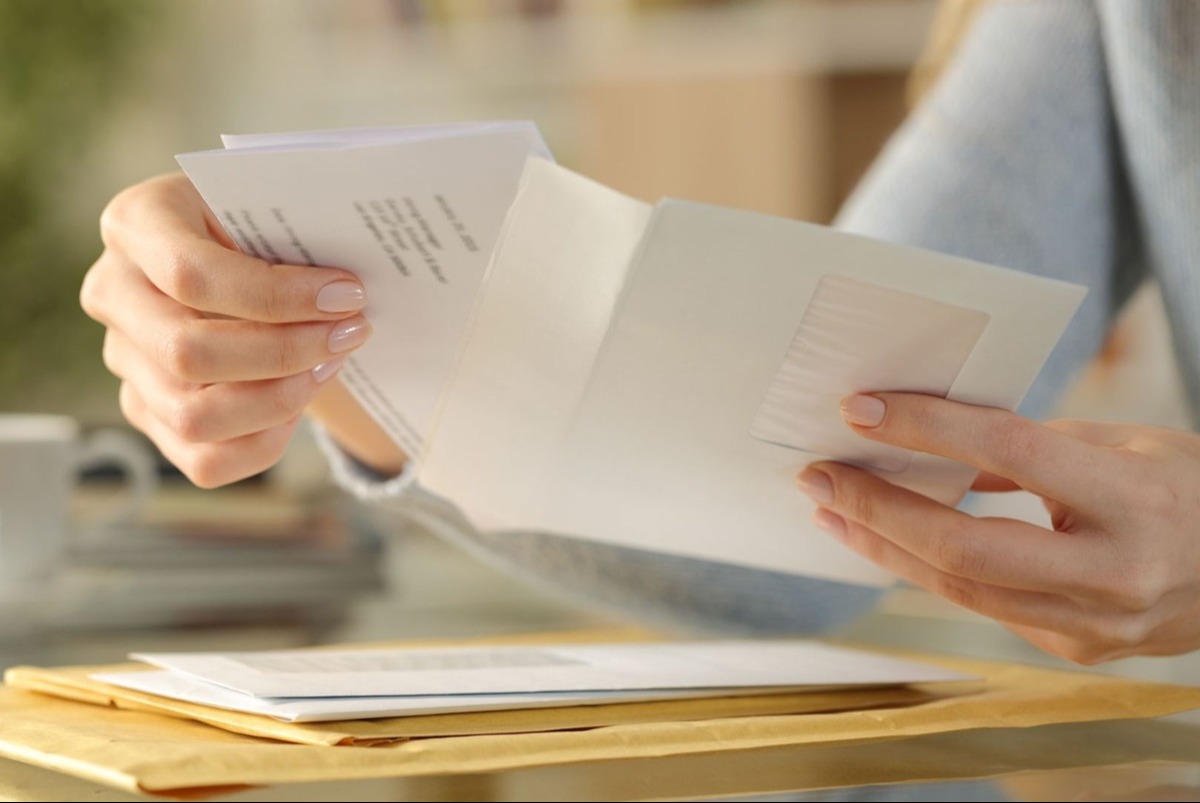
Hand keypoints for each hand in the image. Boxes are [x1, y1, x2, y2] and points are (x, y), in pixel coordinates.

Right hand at [81, 173, 372, 486]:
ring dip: (280, 401)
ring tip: (329, 366)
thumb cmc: (264, 220)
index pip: (192, 275)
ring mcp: (124, 359)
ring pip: (193, 418)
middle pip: (189, 354)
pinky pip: (205, 460)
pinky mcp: (147, 410)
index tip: (349, 296)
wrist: (244, 250)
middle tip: (351, 333)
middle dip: (287, 353)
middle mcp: (114, 293)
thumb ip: (297, 227)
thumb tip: (350, 289)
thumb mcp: (273, 202)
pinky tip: (300, 401)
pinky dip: (264, 442)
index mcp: (136, 223)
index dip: (277, 296)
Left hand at [796, 392, 1199, 663]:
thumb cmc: (1191, 490)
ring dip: (884, 546)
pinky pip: (985, 607)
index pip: (1010, 451)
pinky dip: (930, 569)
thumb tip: (935, 445)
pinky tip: (889, 540)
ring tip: (833, 508)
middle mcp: (1116, 574)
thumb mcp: (1126, 443)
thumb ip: (1031, 446)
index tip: (862, 408)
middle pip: (965, 547)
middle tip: (819, 475)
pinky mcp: (1078, 650)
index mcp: (1137, 501)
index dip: (928, 426)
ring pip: (962, 589)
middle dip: (876, 508)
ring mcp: (1097, 626)